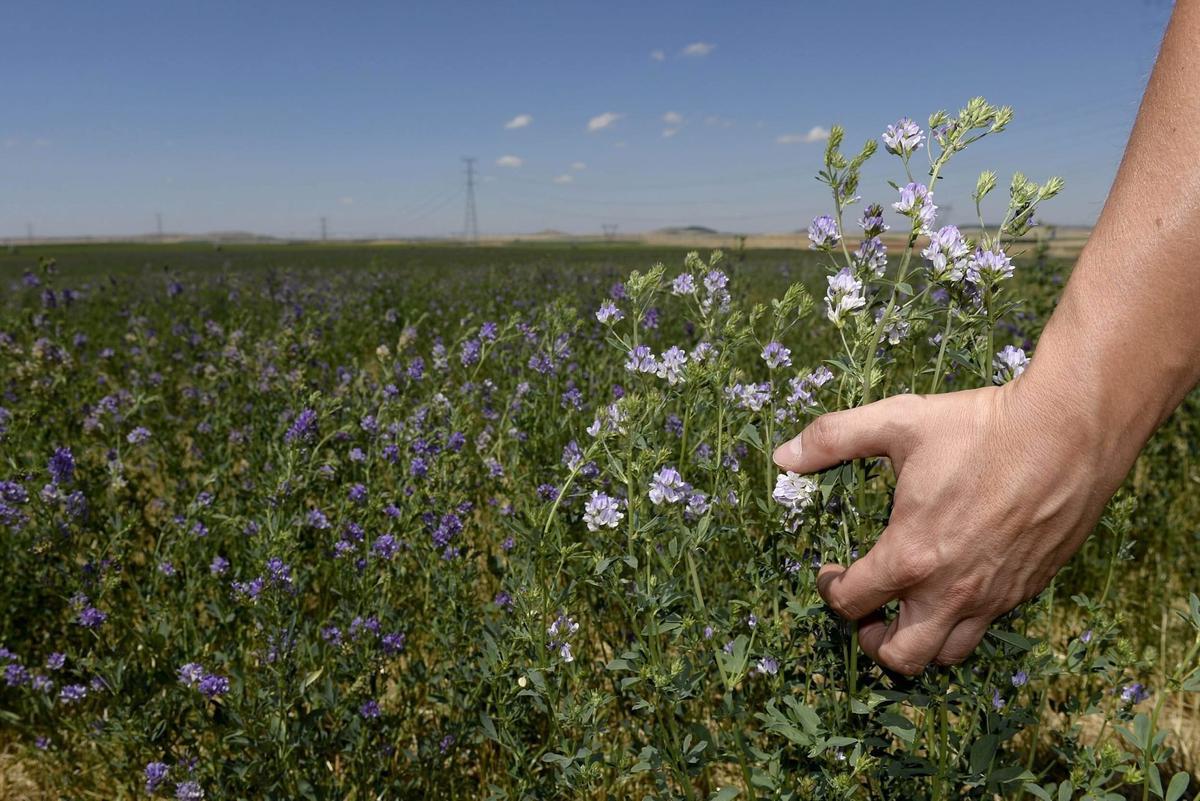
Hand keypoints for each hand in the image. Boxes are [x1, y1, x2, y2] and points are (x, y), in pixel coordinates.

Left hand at [772, 379, 1124, 674]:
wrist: (1068, 432)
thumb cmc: (980, 427)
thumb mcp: (897, 421)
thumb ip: (833, 438)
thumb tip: (783, 454)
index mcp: (910, 555)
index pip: (852, 603)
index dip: (830, 590)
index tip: (831, 571)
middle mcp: (951, 590)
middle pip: (899, 656)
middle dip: (872, 641)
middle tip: (867, 610)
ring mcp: (993, 596)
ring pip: (947, 654)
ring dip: (919, 641)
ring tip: (908, 607)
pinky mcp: (1027, 590)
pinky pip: (987, 628)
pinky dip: (961, 622)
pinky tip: (954, 584)